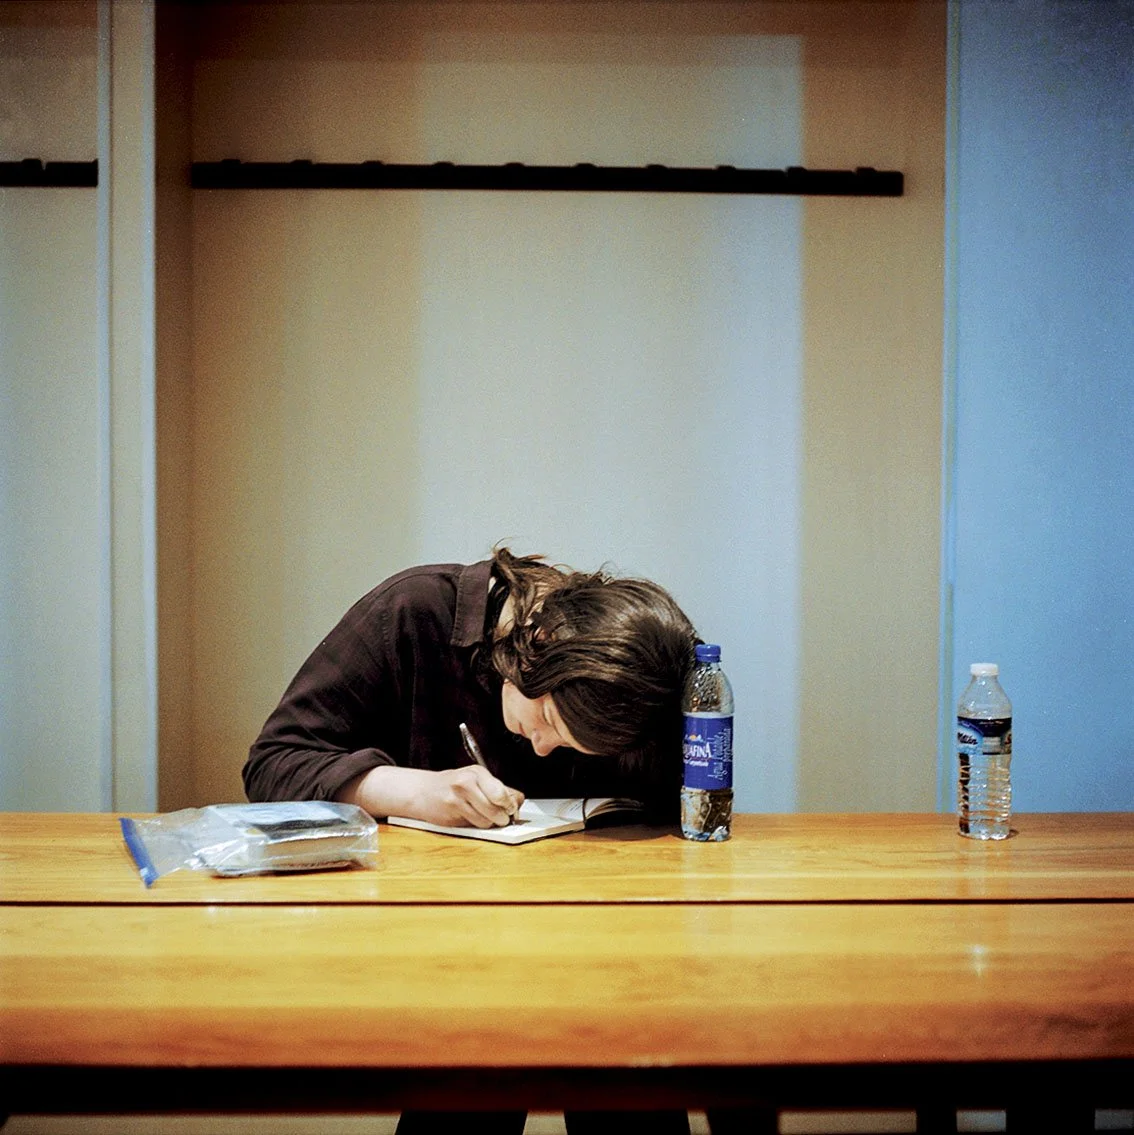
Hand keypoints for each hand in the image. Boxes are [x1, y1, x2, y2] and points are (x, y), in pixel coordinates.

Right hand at [337, 764, 523, 827]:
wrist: (422, 791)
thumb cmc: (452, 785)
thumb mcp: (476, 779)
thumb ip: (497, 789)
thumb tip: (518, 801)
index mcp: (477, 772)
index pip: (503, 792)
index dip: (511, 805)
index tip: (512, 809)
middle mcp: (467, 782)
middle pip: (497, 808)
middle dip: (503, 817)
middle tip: (502, 817)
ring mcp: (457, 798)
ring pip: (487, 820)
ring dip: (490, 823)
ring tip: (483, 816)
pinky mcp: (451, 813)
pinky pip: (474, 825)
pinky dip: (478, 825)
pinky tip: (471, 817)